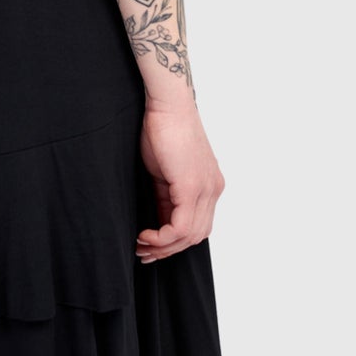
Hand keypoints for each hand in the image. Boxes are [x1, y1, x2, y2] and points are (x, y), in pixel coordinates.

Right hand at [136, 97, 223, 261]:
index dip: (174, 242)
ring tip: (141, 245)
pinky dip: (162, 237)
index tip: (150, 245)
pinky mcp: (192, 186)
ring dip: (164, 247)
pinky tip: (145, 234)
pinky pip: (181, 226)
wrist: (167, 103)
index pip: (197, 225)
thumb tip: (158, 220)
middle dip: (168, 250)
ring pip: (190, 235)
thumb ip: (166, 196)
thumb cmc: (162, 129)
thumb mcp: (164, 171)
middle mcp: (213, 189)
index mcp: (210, 185)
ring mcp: (206, 189)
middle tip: (144, 252)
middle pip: (197, 236)